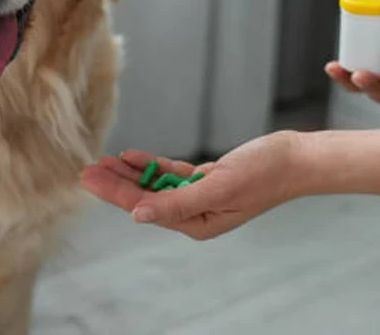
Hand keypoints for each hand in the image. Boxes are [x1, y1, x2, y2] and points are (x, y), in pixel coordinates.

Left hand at [80, 132, 298, 239]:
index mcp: (196, 223)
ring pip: (154, 185)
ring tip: (102, 161)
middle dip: (114, 184)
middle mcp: (195, 214)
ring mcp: (200, 196)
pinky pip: (170, 174)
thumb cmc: (263, 174)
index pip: (144, 207)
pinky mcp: (206, 179)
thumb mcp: (216, 187)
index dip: (113, 193)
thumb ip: (175, 202)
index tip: (88, 179)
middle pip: (144, 198)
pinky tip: (132, 156)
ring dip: (129, 173)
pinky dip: (151, 165)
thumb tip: (138, 215)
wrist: (295, 159)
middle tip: (85, 169)